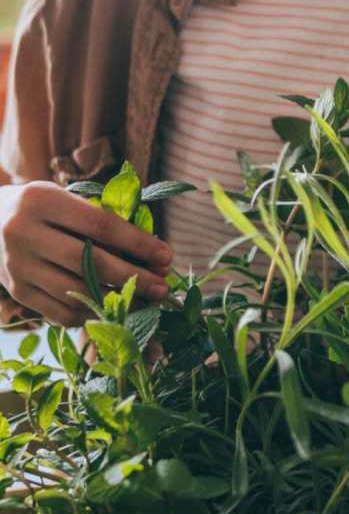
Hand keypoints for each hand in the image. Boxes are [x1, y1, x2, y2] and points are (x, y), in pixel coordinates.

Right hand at [0, 181, 171, 325]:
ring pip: (77, 291)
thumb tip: (150, 250)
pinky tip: (115, 309)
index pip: (100, 225)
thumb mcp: (62, 199)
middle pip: (90, 262)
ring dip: (117, 300)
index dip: (138, 243)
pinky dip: (92, 313)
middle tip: (163, 287)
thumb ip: (97, 218)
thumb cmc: (38, 208)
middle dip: (134, 277)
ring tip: (145, 301)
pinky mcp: (17, 290)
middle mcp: (24, 232)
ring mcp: (17, 265)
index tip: (166, 256)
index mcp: (41, 200)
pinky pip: (61, 311)